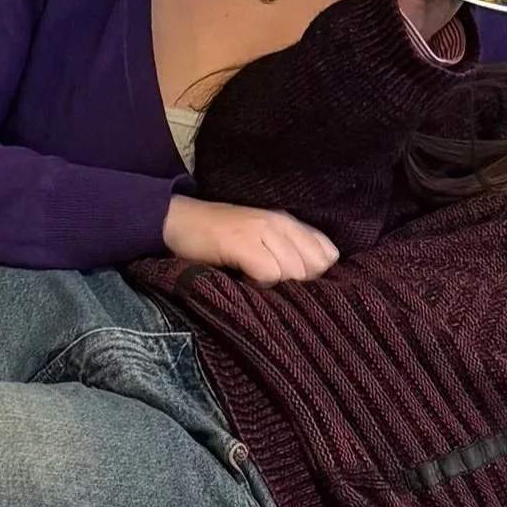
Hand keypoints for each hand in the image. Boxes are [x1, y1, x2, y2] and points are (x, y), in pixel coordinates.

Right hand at [163, 196, 338, 284]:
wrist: (179, 221)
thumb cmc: (220, 237)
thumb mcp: (262, 238)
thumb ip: (290, 251)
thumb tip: (316, 278)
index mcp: (289, 221)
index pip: (328, 253)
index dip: (315, 274)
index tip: (292, 281)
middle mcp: (280, 222)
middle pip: (314, 267)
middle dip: (298, 283)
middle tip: (270, 281)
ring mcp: (261, 230)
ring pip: (294, 272)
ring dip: (277, 285)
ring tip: (254, 278)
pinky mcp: (242, 243)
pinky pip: (270, 274)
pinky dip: (259, 284)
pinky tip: (243, 278)